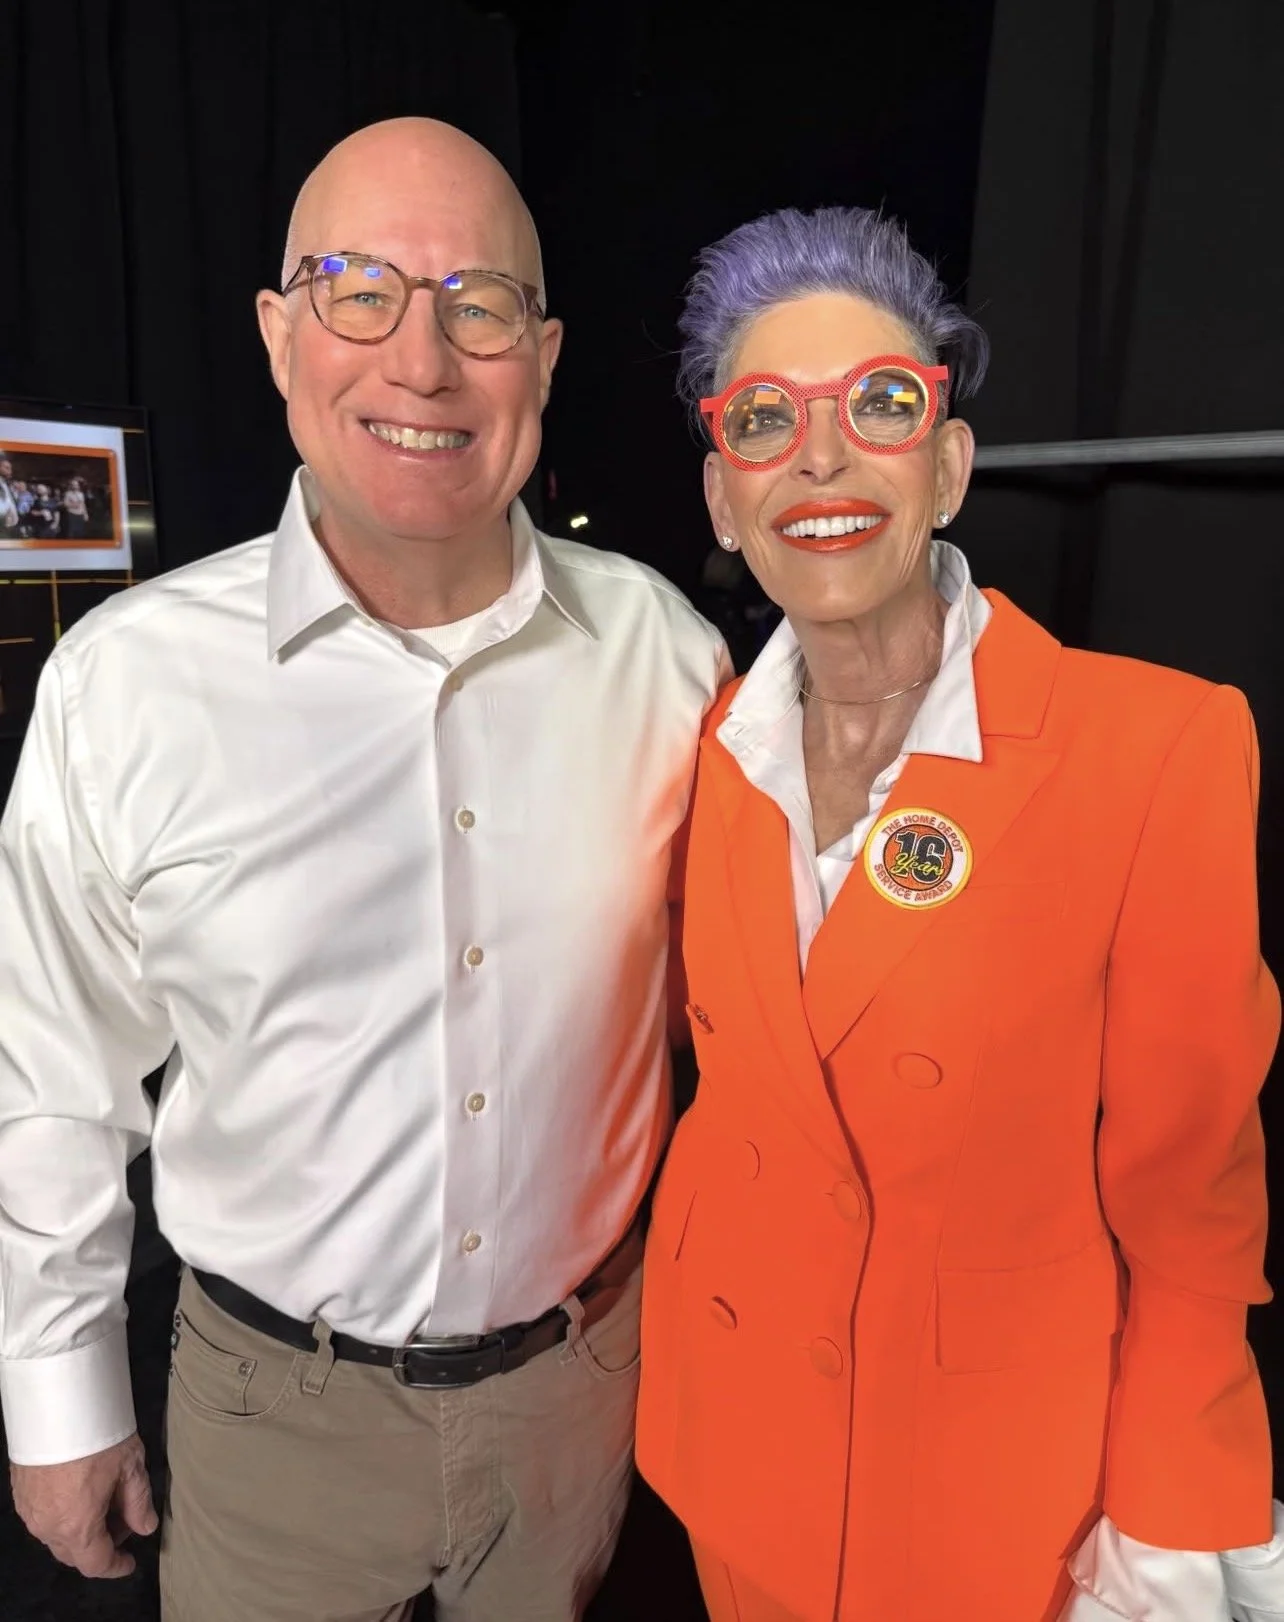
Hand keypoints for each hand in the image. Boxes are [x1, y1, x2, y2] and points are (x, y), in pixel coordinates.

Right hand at [10, 1433, 157, 1577]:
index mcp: (76, 1526)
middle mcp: (47, 1526)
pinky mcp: (21, 1493)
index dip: (116, 1566)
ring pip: (57, 1537)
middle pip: (75, 1553)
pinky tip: (82, 1491)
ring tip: (106, 1499)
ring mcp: (30, 1511)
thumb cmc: (97, 1435)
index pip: (96, 1564)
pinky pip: (44, 1518)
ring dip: (82, 1530)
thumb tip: (145, 1526)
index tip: (130, 1561)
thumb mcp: (130, 1466)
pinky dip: (65, 1515)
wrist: (56, 1404)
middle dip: (101, 1545)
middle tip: (124, 1519)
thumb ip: (138, 1502)